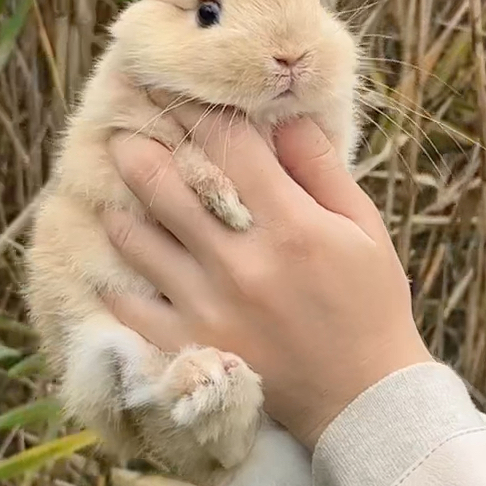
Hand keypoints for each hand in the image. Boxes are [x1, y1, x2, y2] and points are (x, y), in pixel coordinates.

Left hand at [99, 106, 430, 448]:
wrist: (362, 399)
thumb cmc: (369, 304)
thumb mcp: (364, 229)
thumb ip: (321, 169)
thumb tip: (283, 116)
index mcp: (289, 226)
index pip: (228, 145)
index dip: (196, 108)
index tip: (174, 87)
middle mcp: (240, 261)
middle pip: (166, 185)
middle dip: (138, 146)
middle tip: (122, 126)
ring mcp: (208, 305)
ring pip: (138, 238)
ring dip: (122, 203)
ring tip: (117, 183)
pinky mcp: (190, 344)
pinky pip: (133, 304)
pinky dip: (118, 277)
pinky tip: (116, 259)